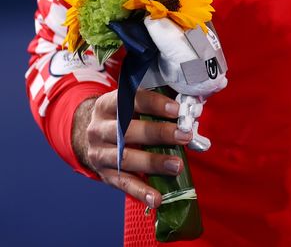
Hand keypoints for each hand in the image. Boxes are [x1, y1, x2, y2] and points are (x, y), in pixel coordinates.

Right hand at [71, 88, 191, 208]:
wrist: (91, 137)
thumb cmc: (123, 117)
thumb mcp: (132, 105)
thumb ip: (157, 105)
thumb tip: (190, 108)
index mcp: (108, 105)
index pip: (131, 101)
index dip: (154, 104)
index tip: (176, 110)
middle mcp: (99, 128)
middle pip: (127, 131)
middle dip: (158, 133)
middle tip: (184, 136)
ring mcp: (99, 153)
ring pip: (125, 158)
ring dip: (153, 163)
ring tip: (177, 165)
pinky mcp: (103, 174)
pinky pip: (123, 184)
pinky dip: (141, 192)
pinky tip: (157, 199)